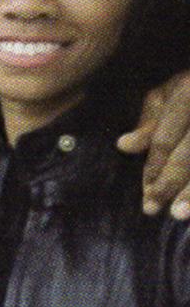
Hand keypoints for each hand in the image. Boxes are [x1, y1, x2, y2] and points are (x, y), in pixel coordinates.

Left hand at [117, 71, 189, 219]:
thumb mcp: (171, 93)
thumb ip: (150, 120)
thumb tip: (123, 146)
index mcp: (189, 91)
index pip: (164, 140)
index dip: (152, 169)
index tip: (145, 195)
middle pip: (188, 155)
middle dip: (169, 184)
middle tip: (152, 210)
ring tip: (179, 214)